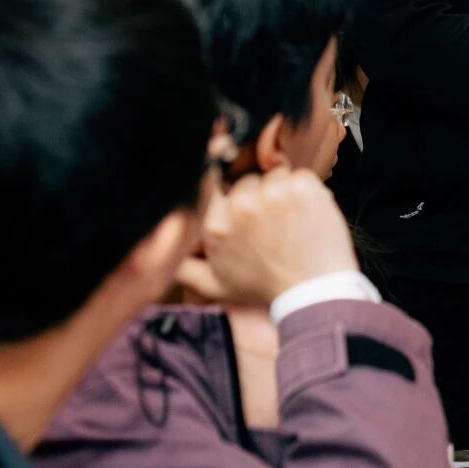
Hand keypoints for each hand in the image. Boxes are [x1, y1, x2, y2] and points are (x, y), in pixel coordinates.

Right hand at [175, 168, 358, 306]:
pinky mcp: (304, 188)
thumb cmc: (265, 288)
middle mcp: (242, 205)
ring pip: (274, 177)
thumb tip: (156, 253)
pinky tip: (305, 216)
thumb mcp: (214, 284)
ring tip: (288, 224)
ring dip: (282, 194)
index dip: (226, 191)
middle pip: (247, 182)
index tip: (238, 197)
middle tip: (269, 226)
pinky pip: (300, 175)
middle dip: (257, 198)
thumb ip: (181, 266)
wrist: (312, 292)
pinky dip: (305, 191)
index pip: (210, 183)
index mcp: (216, 223)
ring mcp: (275, 194)